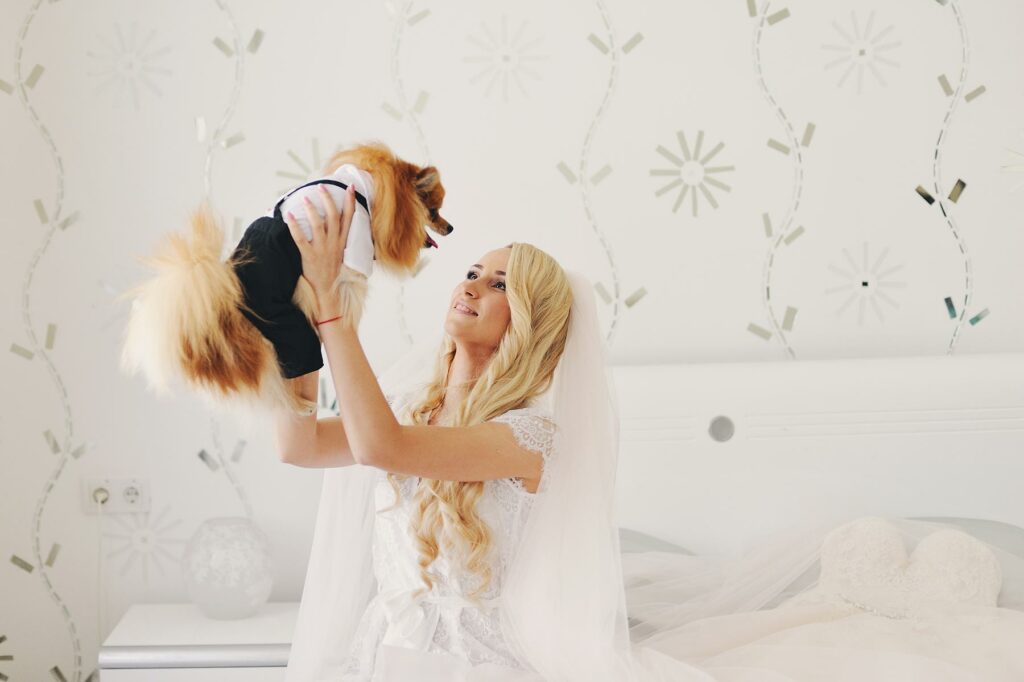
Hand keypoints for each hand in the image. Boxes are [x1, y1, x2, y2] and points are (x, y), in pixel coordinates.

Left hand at [283, 183, 355, 308]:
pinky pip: (301, 239)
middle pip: (334, 217)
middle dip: (328, 200)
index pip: (349, 218)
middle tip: (321, 187)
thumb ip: (338, 237)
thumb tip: (334, 221)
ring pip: (318, 225)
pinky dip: (294, 226)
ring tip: (304, 198)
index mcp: (342, 241)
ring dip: (312, 210)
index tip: (351, 187)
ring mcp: (322, 250)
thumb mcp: (340, 252)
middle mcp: (334, 243)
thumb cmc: (331, 269)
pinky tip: (289, 216)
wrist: (327, 289)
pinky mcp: (309, 256)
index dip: (351, 202)